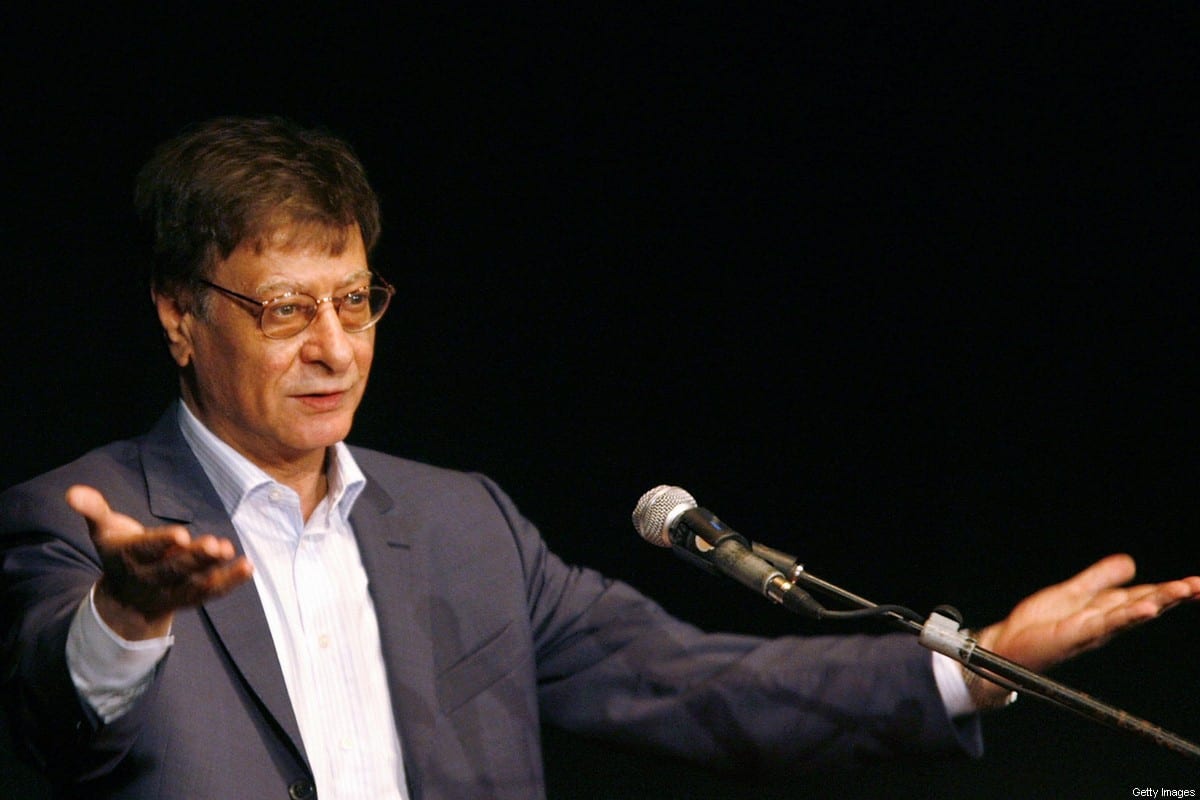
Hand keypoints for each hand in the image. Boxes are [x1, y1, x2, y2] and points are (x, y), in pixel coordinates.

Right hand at [66, 484, 252, 639]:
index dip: (163, 544)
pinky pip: (211, 593)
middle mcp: (150, 579)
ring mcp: (172, 592)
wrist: (126, 598)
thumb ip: (94, 510)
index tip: (182, 534)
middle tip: (214, 544)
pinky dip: (230, 582)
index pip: (146, 552)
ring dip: (215, 571)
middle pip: (173, 571)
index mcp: (129, 559)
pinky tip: (248, 566)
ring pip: (194, 584)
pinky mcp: (190, 599)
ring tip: (231, 553)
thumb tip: (72, 492)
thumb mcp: (104, 531)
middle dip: (194, 558)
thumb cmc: (120, 553)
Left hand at [971, 554, 1199, 706]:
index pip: (1145, 596)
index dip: (1171, 589)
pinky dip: (1127, 616)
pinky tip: (1146, 608)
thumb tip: (1130, 562)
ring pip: (1132, 613)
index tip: (1198, 583)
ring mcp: (1093, 629)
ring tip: (1183, 590)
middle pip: (1146, 604)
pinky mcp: (1075, 634)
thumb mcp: (1075, 592)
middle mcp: (1105, 621)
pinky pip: (1106, 623)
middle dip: (1174, 595)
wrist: (1009, 644)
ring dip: (1158, 601)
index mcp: (1107, 610)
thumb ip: (1100, 578)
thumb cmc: (1041, 623)